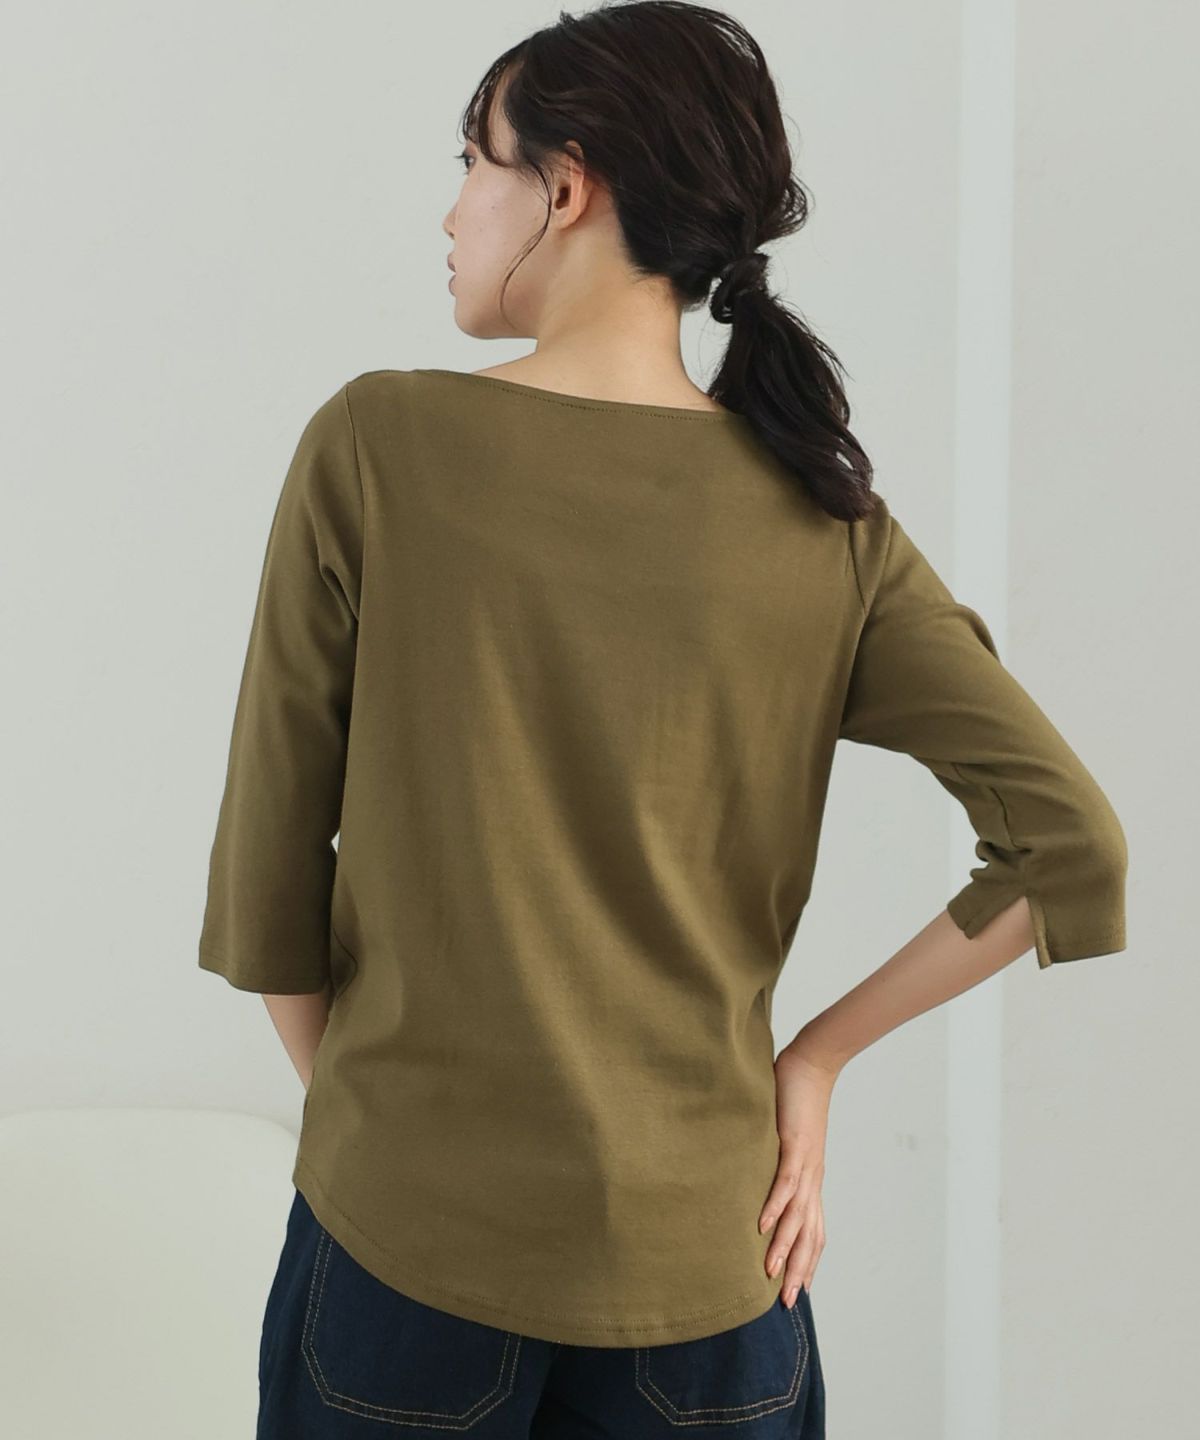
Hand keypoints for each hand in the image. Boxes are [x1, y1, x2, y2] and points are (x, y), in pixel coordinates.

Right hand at [758, 1043, 836, 1305]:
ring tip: (770, 1274)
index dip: (807, 1262)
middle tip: (787, 1303)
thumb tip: (753, 1175)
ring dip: (784, 1247)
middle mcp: (812, 1179)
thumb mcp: (783, 1139)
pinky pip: (785, 1182)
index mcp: (810, 1180)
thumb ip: (773, 1160)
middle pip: (809, 1235)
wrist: (811, 1065)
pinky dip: (774, 1206)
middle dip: (798, 1270)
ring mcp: (806, 1164)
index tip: (797, 1291)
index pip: (813, 1231)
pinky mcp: (795, 1145)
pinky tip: (762, 1226)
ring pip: (798, 1216)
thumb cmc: (794, 1099)